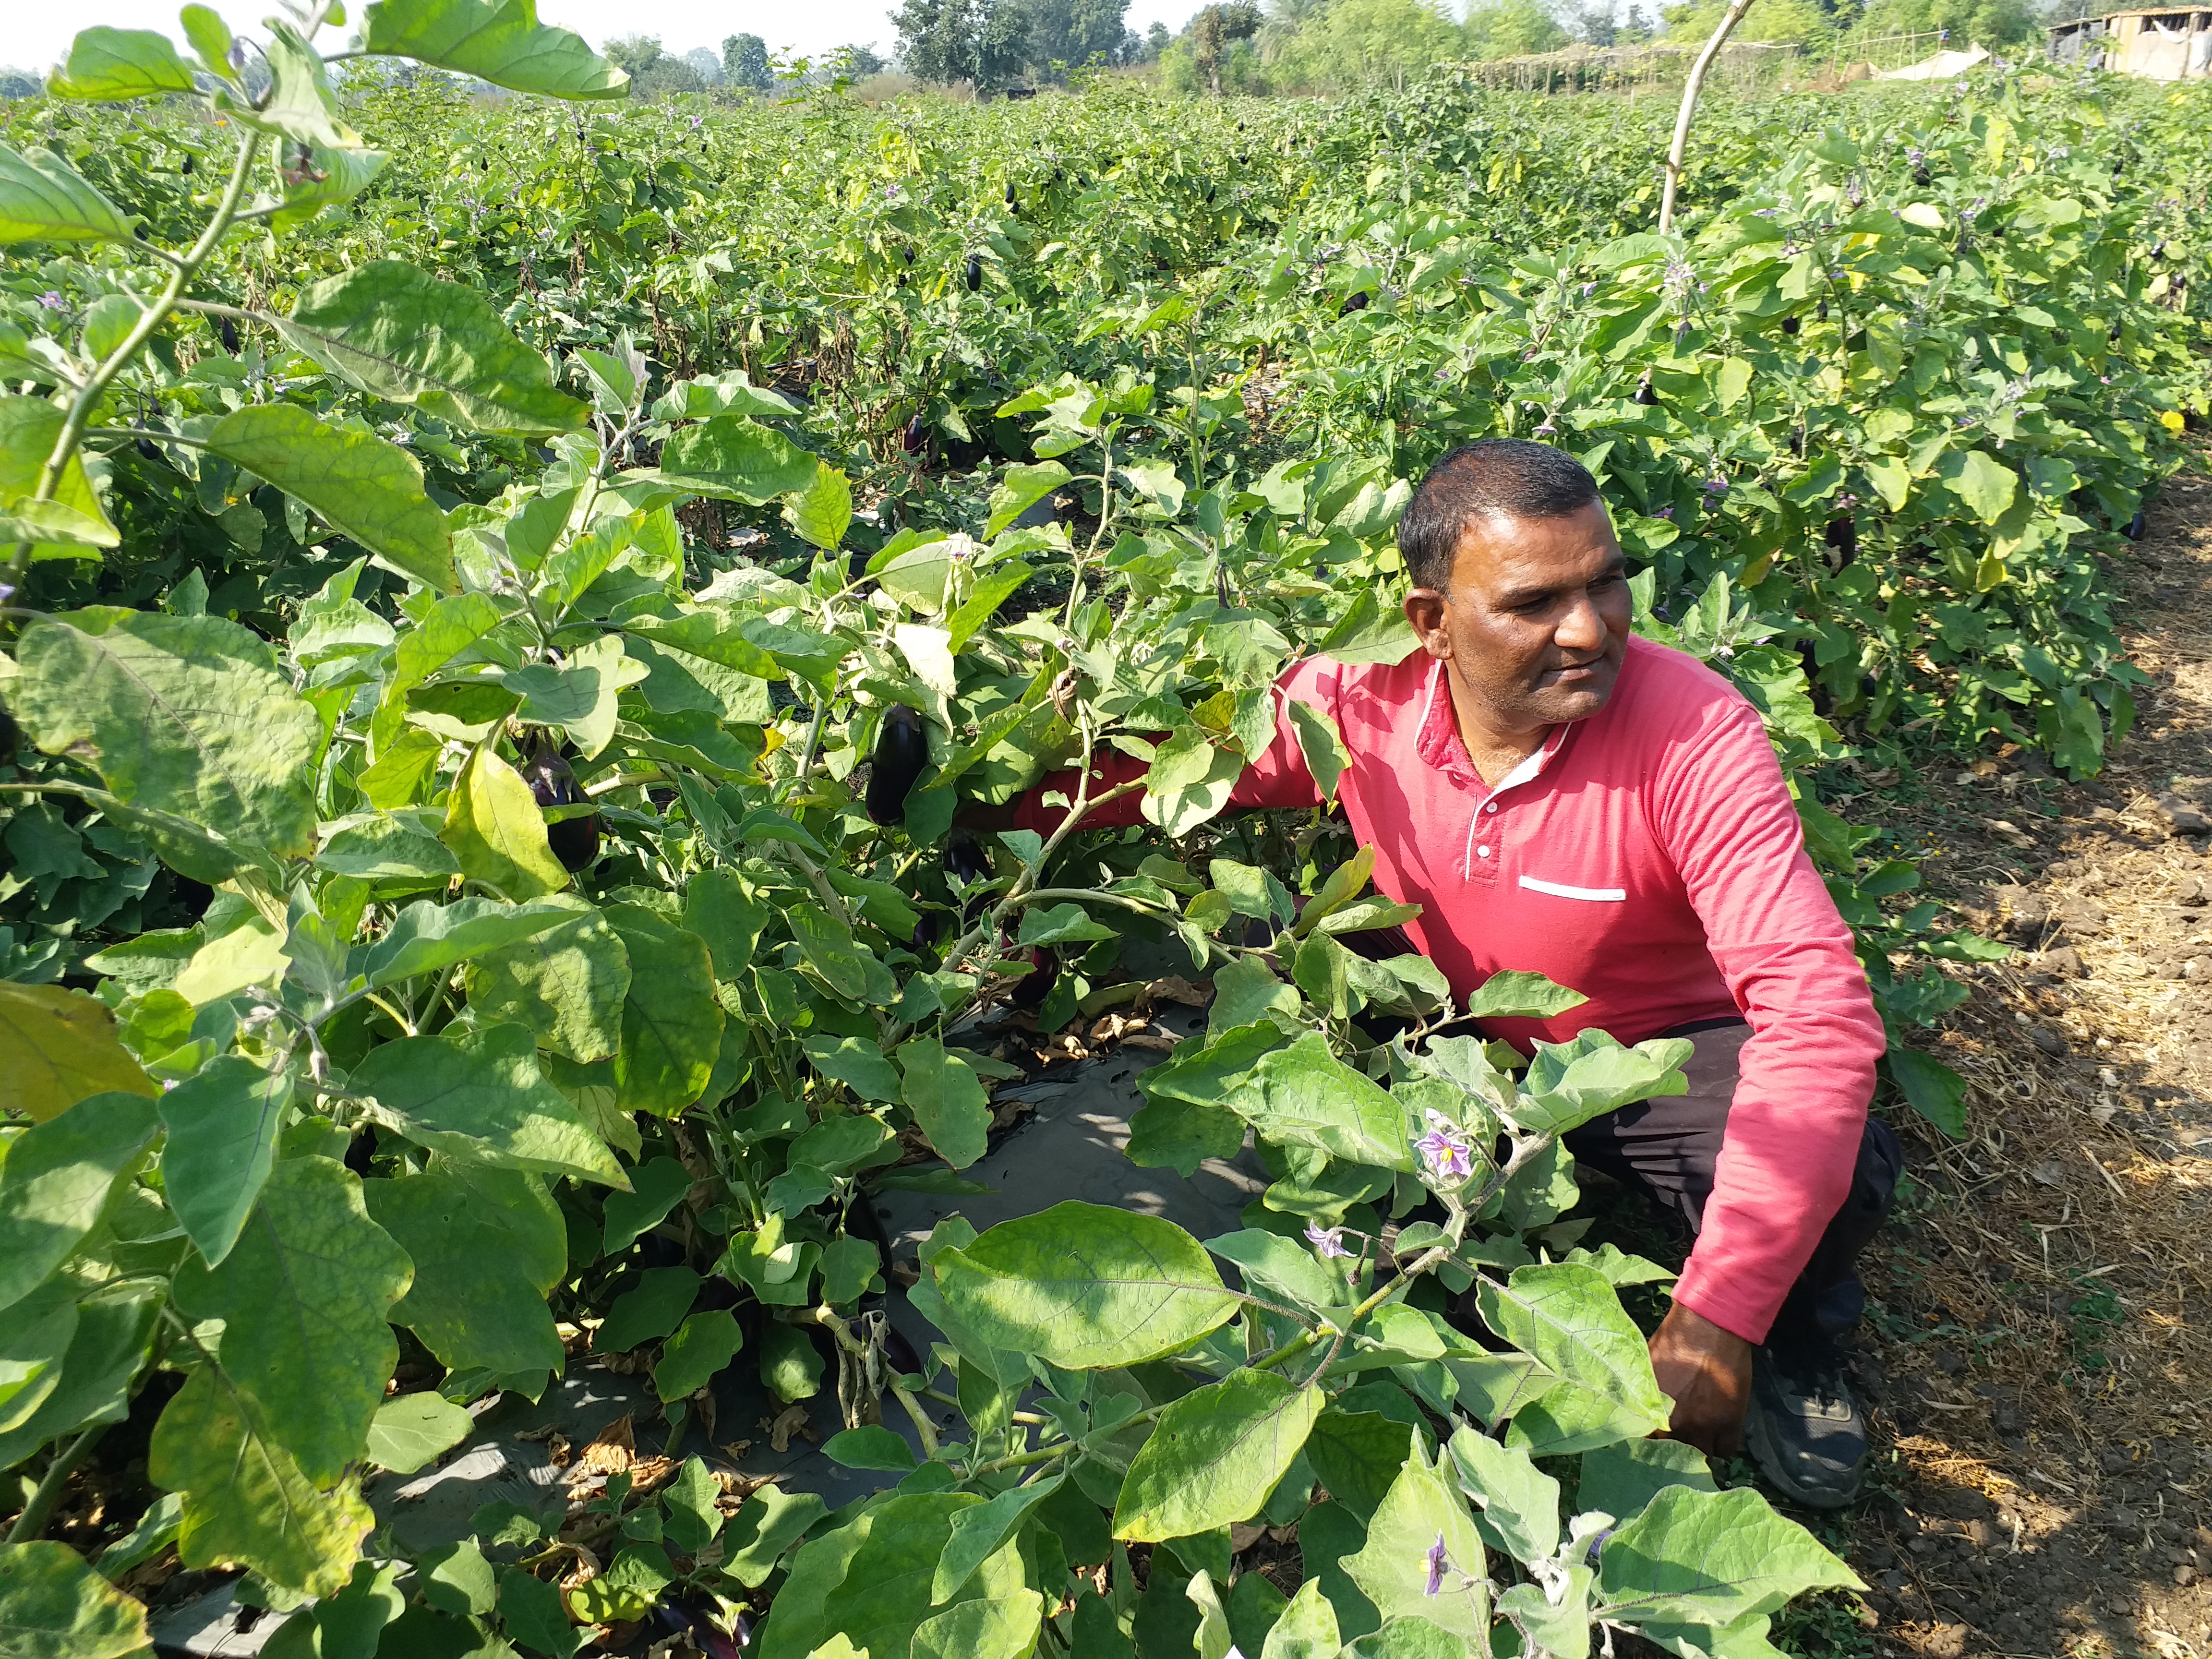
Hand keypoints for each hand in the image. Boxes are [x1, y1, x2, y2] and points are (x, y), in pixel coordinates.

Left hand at [1648, 1302, 1752, 1456]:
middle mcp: (1676, 1425)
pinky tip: (1718, 1430)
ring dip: (1700, 1448)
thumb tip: (1634, 1414)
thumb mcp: (1647, 1369)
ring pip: (1702, 1456)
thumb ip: (1643, 1397)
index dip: (1652, 1445)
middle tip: (1679, 1439)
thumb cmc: (1674, 1341)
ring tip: (1699, 1435)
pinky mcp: (1731, 1423)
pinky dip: (1723, 1443)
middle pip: (1675, 1455)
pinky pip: (1727, 1449)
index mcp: (1652, 1412)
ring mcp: (1705, 1427)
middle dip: (1676, 1449)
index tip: (1655, 1443)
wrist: (1709, 1326)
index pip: (1647, 1446)